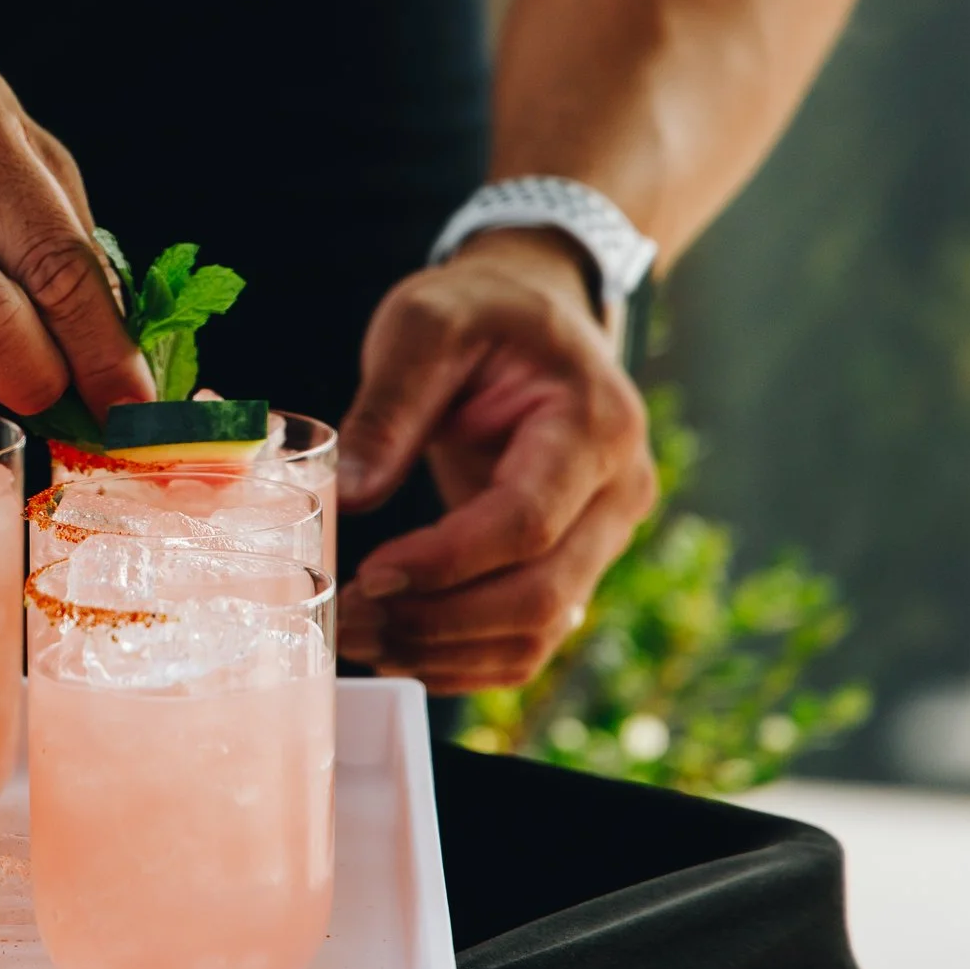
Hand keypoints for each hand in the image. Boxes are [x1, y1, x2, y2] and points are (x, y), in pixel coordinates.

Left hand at [334, 229, 655, 691]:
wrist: (536, 313)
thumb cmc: (482, 311)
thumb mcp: (425, 323)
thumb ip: (389, 407)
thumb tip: (351, 496)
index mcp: (594, 424)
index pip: (527, 521)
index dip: (446, 561)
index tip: (369, 573)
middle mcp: (618, 491)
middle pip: (542, 595)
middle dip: (438, 621)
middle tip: (350, 620)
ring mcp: (605, 535)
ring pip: (539, 632)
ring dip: (446, 652)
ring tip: (363, 636)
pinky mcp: (575, 562)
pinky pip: (531, 636)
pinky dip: (466, 657)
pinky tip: (401, 645)